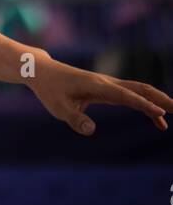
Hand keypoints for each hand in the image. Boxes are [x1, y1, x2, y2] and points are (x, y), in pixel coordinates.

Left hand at [29, 55, 170, 134]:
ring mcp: (108, 84)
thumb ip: (75, 119)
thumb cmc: (49, 90)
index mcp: (97, 86)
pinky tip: (155, 119)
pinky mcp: (107, 89)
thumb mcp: (58, 108)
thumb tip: (92, 131)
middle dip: (161, 99)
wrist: (43, 72)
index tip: (161, 113)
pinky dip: (146, 105)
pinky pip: (132, 96)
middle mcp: (107, 83)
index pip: (125, 96)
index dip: (143, 104)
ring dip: (158, 101)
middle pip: (140, 88)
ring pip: (139, 90)